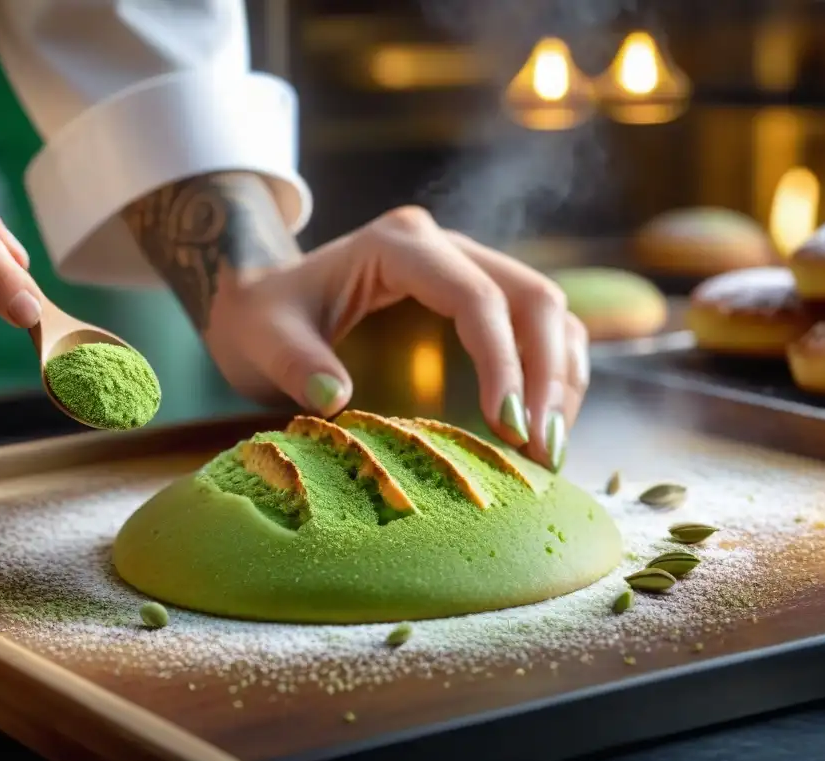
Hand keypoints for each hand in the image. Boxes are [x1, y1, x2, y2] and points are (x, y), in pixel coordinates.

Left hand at [206, 206, 588, 471]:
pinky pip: (538, 330)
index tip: (505, 427)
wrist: (263, 299)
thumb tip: (334, 399)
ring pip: (549, 312)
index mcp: (398, 245)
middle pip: (532, 297)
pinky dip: (552, 376)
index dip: (501, 360)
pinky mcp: (478, 298)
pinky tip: (541, 429)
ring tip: (550, 451)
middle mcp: (446, 247)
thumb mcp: (263, 339)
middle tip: (542, 451)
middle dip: (547, 375)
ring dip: (561, 379)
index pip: (475, 295)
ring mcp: (468, 269)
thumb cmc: (264, 318)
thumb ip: (295, 363)